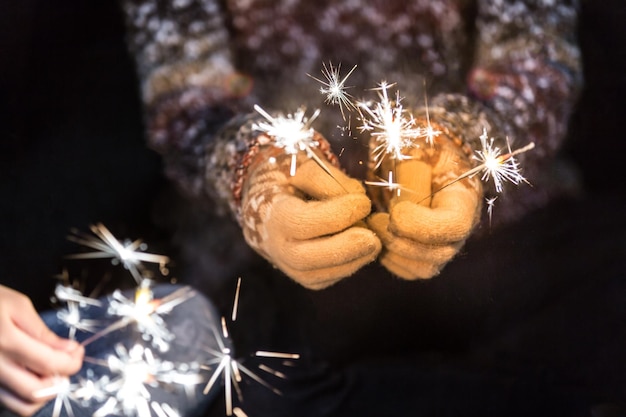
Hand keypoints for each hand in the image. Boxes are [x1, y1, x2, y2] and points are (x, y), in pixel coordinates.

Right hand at [0, 285, 83, 415]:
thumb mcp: (18, 305)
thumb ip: (43, 332)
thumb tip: (69, 350)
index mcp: (6, 341)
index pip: (49, 363)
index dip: (71, 361)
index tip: (78, 352)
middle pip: (37, 391)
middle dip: (62, 380)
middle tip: (69, 362)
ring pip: (22, 404)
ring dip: (46, 393)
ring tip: (54, 372)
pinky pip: (9, 401)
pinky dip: (28, 396)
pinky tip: (35, 375)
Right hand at [240, 132, 381, 288]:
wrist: (276, 210)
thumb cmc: (294, 185)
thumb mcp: (305, 170)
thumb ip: (328, 178)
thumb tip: (357, 196)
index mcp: (274, 215)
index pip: (302, 222)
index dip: (336, 214)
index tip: (364, 203)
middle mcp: (278, 247)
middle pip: (306, 258)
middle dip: (344, 249)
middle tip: (373, 237)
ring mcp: (291, 268)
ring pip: (319, 275)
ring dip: (352, 260)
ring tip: (374, 242)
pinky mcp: (308, 280)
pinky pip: (330, 278)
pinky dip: (351, 266)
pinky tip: (363, 249)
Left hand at [367, 132, 481, 279]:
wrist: (415, 160)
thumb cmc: (415, 149)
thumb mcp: (415, 148)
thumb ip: (410, 171)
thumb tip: (403, 201)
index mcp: (464, 197)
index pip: (455, 225)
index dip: (422, 225)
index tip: (395, 211)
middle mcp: (460, 227)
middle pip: (440, 253)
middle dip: (401, 240)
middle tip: (375, 220)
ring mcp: (444, 244)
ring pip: (423, 267)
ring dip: (392, 251)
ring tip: (374, 226)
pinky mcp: (425, 254)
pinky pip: (409, 270)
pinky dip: (388, 258)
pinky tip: (375, 236)